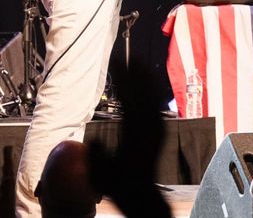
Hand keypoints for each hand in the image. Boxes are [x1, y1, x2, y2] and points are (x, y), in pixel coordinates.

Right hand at [88, 63, 168, 217]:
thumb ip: (97, 158)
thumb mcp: (102, 177)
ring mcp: (157, 131)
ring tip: (137, 62)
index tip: (116, 65)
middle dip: (135, 74)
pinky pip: (155, 105)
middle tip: (125, 56)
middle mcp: (149, 131)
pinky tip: (145, 81)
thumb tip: (93, 142)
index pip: (129, 101)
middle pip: (143, 95)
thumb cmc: (119, 186)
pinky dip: (151, 90)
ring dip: (145, 79)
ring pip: (152, 99)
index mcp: (135, 136)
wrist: (143, 197)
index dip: (123, 81)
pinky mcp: (159, 133)